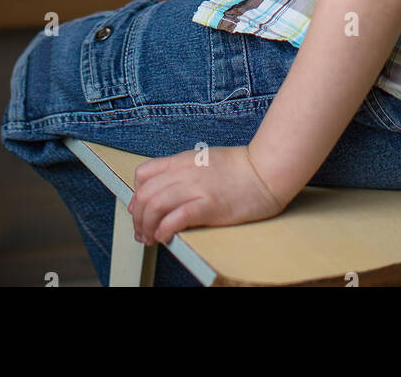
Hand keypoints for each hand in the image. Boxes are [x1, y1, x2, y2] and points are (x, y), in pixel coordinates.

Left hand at [128, 144, 286, 245]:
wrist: (265, 170)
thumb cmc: (240, 169)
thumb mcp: (204, 161)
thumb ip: (183, 172)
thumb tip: (166, 191)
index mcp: (182, 160)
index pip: (143, 174)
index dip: (135, 196)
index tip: (139, 212)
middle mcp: (184, 173)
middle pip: (145, 194)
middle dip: (137, 218)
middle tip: (141, 233)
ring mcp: (196, 188)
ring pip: (155, 205)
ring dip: (147, 227)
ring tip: (151, 239)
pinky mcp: (209, 205)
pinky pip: (176, 217)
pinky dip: (164, 230)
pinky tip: (165, 238)